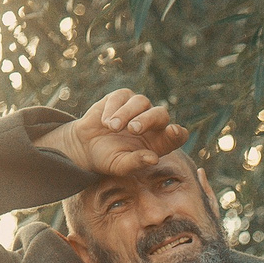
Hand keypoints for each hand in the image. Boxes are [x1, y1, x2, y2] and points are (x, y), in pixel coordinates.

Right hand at [36, 89, 188, 177]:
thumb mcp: (121, 165)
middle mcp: (153, 123)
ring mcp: (138, 107)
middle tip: (133, 129)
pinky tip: (105, 122)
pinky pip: (122, 97)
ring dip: (126, 114)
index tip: (173, 131)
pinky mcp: (122, 97)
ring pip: (141, 102)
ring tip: (112, 128)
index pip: (178, 136)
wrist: (85, 146)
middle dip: (148, 120)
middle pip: (161, 114)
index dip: (178, 133)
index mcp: (159, 142)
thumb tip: (154, 159)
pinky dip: (113, 109)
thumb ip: (137, 162)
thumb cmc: (108, 158)